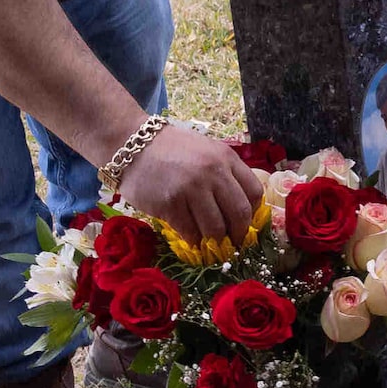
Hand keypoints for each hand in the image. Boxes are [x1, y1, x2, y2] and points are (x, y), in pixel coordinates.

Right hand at [115, 122, 268, 246]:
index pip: (254, 193)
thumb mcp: (207, 151)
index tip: (245, 223)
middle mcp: (213, 172)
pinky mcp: (170, 204)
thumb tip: (241, 208)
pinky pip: (190, 232)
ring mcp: (191, 189)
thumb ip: (225, 173)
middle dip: (239, 235)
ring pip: (216, 228)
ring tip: (211, 243)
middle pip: (239, 214)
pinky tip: (191, 239)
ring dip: (215, 241)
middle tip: (233, 243)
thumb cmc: (171, 149)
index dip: (253, 214)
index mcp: (226, 158)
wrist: (132, 143)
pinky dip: (194, 240)